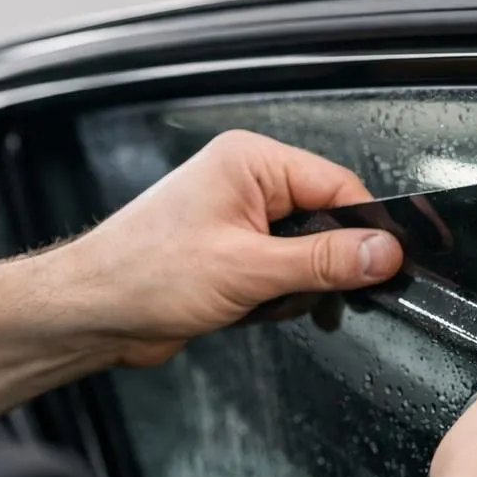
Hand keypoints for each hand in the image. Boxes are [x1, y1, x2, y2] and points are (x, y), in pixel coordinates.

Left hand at [54, 131, 403, 365]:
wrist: (90, 314)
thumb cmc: (142, 275)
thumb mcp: (248, 269)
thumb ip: (322, 261)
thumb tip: (381, 252)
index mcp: (251, 162)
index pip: (338, 186)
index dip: (365, 229)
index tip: (386, 265)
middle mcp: (247, 183)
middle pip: (328, 222)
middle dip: (321, 266)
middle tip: (300, 292)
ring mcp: (241, 220)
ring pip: (310, 255)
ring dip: (295, 289)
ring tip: (258, 302)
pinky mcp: (235, 255)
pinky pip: (285, 275)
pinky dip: (279, 299)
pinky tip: (251, 311)